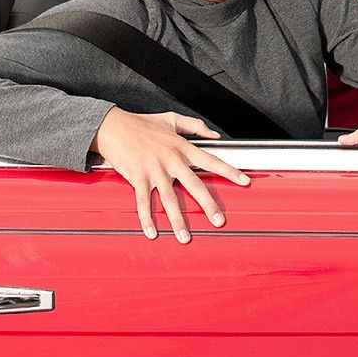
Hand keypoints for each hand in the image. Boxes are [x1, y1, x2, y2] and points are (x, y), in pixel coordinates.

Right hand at [91, 108, 250, 240]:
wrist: (113, 126)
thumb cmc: (142, 123)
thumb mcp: (172, 119)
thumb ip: (195, 126)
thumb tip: (214, 134)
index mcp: (182, 147)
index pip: (211, 160)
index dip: (229, 171)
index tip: (244, 181)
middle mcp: (171, 159)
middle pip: (194, 185)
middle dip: (208, 205)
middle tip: (219, 221)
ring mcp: (154, 169)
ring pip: (170, 198)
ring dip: (177, 220)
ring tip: (185, 237)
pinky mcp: (137, 177)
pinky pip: (143, 202)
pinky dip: (147, 218)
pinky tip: (152, 233)